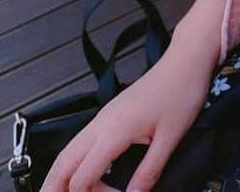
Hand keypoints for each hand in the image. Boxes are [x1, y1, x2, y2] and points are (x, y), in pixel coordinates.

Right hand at [40, 46, 212, 191]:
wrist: (185, 61)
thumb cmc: (181, 92)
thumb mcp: (171, 137)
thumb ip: (149, 171)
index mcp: (114, 131)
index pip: (83, 177)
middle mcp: (101, 123)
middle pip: (63, 164)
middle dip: (54, 189)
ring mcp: (103, 117)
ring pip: (67, 151)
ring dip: (58, 176)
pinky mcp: (108, 114)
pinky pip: (79, 142)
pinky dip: (69, 162)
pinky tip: (76, 172)